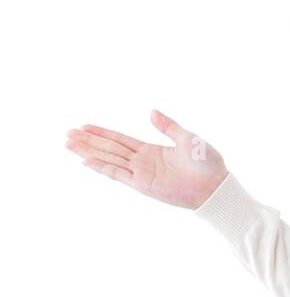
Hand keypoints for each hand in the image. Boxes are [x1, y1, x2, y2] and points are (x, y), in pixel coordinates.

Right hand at [64, 109, 228, 209]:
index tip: (84, 126)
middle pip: (109, 148)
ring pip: (108, 159)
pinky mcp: (142, 184)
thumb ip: (167, 126)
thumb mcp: (186, 137)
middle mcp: (142, 161)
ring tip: (68, 144)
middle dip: (88, 141)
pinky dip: (101, 167)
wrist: (214, 185)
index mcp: (152, 149)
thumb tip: (151, 111)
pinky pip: (117, 173)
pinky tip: (85, 161)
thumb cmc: (206, 162)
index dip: (102, 133)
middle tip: (67, 133)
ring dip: (88, 151)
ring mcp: (140, 173)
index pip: (120, 139)